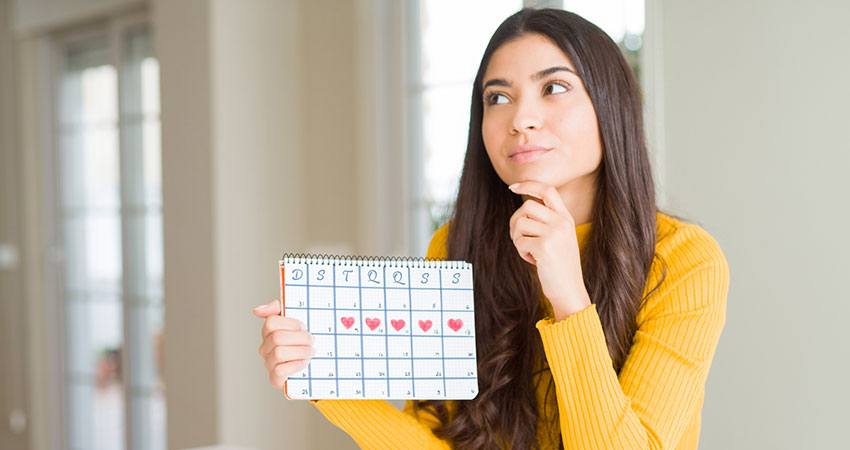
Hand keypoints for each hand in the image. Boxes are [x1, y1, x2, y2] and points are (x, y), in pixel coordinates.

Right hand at [253, 300, 315, 388]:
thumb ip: (278, 307)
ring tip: (311, 351)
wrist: (319, 364)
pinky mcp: (275, 379)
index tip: (304, 326)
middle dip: (300, 338)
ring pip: (279, 353)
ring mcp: (269, 363)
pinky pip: (280, 371)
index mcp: (269, 332)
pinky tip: (305, 362)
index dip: (291, 323)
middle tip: (312, 340)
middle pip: (278, 338)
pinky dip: (295, 365)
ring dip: (301, 351)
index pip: (271, 322)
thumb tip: (257, 310)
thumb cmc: (305, 340)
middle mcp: (265, 348)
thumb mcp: (296, 318)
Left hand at [508, 181, 590, 319]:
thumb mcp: (559, 238)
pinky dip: (521, 252)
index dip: (528, 185)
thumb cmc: (559, 265)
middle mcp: (562, 222)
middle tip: (519, 237)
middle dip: (516, 221)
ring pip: (520, 223)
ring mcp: (554, 233)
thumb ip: (547, 221)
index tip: (512, 187)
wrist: (569, 290)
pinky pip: (519, 241)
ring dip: (517, 238)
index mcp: (566, 218)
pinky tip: (533, 260)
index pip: (548, 190)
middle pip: (527, 206)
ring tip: (528, 250)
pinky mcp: (544, 247)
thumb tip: (523, 208)